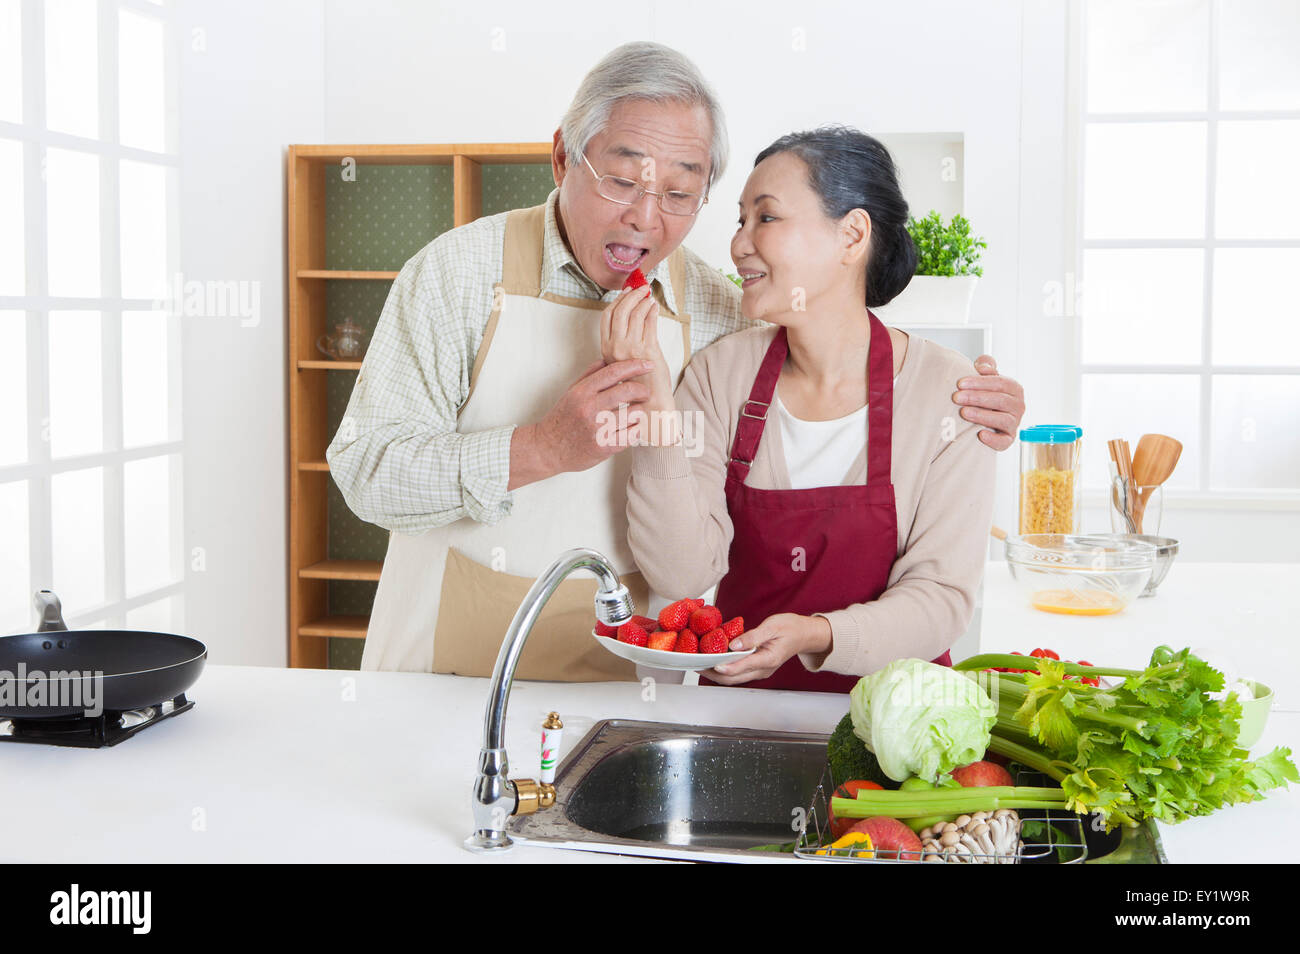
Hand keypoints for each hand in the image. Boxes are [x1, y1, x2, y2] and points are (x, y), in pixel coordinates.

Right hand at [508, 358, 655, 488]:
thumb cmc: (561, 419)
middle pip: (627, 391)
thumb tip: (607, 360)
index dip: (634, 366)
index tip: (648, 365)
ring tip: (637, 413)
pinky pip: (631, 436)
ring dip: (640, 412)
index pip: (613, 372)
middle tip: (646, 393)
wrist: (547, 449)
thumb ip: (589, 375)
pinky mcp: (603, 447)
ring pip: (633, 414)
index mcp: (582, 392)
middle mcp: (589, 408)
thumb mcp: (571, 393)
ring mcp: (597, 428)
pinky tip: (633, 428)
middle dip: (642, 390)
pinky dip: (637, 430)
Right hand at [600, 285, 672, 411]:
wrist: (648, 408)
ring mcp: (631, 349)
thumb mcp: (617, 369)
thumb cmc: (638, 387)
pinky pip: (649, 323)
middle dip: (631, 295)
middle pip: (620, 311)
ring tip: (649, 296)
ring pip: (635, 314)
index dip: (617, 301)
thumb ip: (616, 351)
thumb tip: (623, 330)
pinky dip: (652, 311)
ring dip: (643, 301)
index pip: (607, 317)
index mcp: (606, 351)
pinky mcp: (648, 351)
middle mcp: (615, 349)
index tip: (626, 293)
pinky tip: (654, 308)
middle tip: (641, 288)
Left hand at [703, 613, 832, 685]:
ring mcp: (760, 671)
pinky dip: (725, 669)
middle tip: (697, 666)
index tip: (712, 665)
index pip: (743, 667)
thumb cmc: (790, 628)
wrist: (804, 634)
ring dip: (717, 674)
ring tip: (700, 665)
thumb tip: (734, 644)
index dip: (726, 667)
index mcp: (768, 659)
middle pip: (735, 678)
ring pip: (735, 678)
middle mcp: (763, 669)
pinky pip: (738, 673)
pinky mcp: (757, 668)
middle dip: (714, 675)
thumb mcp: (772, 626)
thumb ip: (753, 637)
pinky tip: (714, 661)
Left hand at [953, 355, 1024, 451]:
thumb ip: (986, 366)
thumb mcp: (986, 377)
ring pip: (1002, 419)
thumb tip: (982, 367)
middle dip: (976, 398)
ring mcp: (1014, 423)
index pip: (1000, 383)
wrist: (985, 416)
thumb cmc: (984, 394)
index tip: (960, 383)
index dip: (980, 382)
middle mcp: (1018, 406)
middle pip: (1000, 400)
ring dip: (982, 416)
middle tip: (956, 397)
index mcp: (1014, 389)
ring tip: (964, 413)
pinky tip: (980, 435)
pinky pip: (1004, 442)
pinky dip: (993, 439)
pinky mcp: (1008, 439)